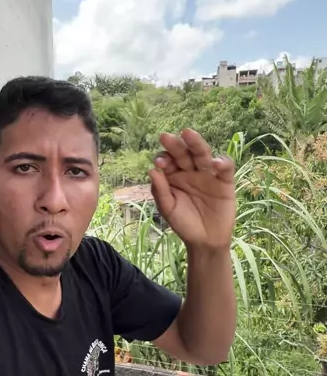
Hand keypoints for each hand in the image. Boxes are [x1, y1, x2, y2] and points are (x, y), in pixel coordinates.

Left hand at [149, 130, 235, 248]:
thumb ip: (160, 191)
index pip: (168, 161)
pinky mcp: (225, 181)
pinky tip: (215, 163)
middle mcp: (190, 171)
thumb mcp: (169, 210)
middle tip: (166, 137)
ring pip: (202, 154)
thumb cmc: (184, 223)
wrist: (205, 241)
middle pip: (183, 154)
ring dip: (196, 144)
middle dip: (175, 145)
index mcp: (174, 176)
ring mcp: (208, 174)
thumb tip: (151, 170)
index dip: (163, 158)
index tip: (159, 162)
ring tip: (188, 134)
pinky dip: (222, 162)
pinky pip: (225, 168)